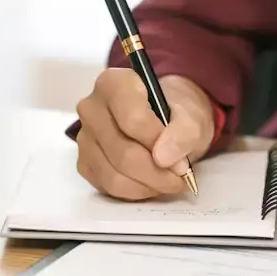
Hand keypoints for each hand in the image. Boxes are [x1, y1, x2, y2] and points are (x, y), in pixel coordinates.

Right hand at [74, 69, 215, 199]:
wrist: (166, 121)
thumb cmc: (174, 113)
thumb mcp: (191, 115)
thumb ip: (184, 131)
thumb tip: (165, 157)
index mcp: (114, 84)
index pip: (132, 119)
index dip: (159, 143)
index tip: (181, 159)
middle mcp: (92, 108)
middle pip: (122, 152)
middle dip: (157, 172)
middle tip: (181, 177)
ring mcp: (85, 138)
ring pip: (114, 175)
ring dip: (148, 185)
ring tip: (169, 181)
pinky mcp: (85, 163)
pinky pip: (108, 187)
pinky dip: (136, 191)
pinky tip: (151, 182)